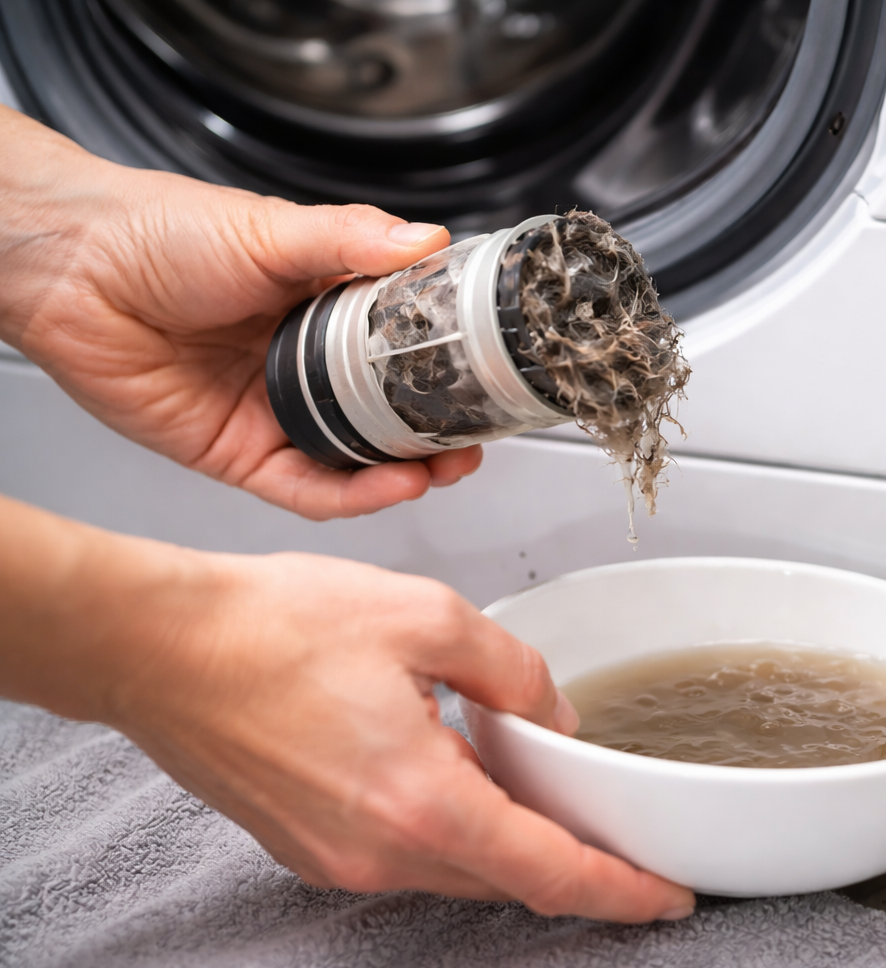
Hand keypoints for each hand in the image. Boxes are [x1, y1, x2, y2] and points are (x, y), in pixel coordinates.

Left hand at [0, 106, 477, 520]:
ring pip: (355, 461)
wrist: (73, 267)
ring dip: (406, 472)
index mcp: (322, 310)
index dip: (448, 372)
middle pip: (388, 418)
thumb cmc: (158, 233)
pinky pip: (305, 489)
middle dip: (439, 437)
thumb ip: (353, 240)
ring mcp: (273, 413)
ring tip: (445, 466)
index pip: (404, 351)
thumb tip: (427, 240)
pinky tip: (390, 484)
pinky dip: (352, 494)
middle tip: (476, 440)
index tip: (486, 380)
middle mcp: (302, 367)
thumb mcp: (275, 228)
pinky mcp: (237, 454)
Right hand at [0, 496, 693, 921]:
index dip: (622, 891)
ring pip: (458, 872)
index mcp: (423, 803)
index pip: (551, 873)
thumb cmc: (269, 628)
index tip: (668, 895)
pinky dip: (452, 832)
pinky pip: (407, 858)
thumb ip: (513, 672)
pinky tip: (458, 779)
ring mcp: (339, 861)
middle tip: (619, 833)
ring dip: (508, 844)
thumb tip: (555, 714)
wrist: (155, 647)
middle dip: (572, 864)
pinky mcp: (310, 850)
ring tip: (540, 794)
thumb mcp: (427, 618)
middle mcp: (380, 853)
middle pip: (508, 880)